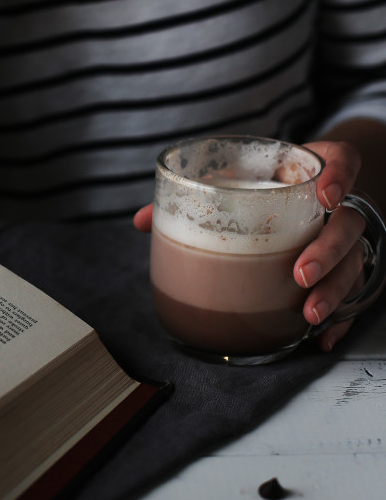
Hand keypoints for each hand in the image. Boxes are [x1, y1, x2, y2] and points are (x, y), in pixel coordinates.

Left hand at [133, 139, 366, 351]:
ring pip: (356, 263)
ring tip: (308, 314)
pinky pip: (357, 296)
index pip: (344, 161)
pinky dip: (342, 319)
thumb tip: (141, 220)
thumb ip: (194, 194)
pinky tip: (320, 338)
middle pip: (350, 223)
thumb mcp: (234, 178)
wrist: (307, 190)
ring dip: (335, 290)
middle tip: (300, 273)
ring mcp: (347, 238)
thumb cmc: (263, 183)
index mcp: (312, 170)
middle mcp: (340, 204)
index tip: (325, 196)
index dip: (340, 176)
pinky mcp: (348, 269)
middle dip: (328, 250)